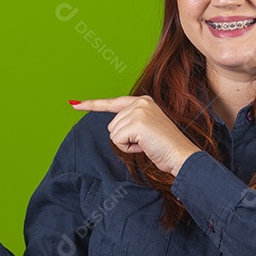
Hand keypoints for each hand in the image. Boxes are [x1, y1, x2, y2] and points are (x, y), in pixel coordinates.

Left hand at [71, 96, 200, 175]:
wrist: (180, 155)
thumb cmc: (164, 147)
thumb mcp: (146, 129)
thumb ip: (130, 122)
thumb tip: (112, 128)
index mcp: (143, 101)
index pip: (112, 103)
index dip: (92, 105)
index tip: (74, 104)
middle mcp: (141, 102)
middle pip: (112, 124)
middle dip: (124, 137)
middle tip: (145, 141)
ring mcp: (139, 111)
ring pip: (113, 132)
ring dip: (127, 144)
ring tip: (146, 143)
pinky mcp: (136, 122)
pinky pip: (117, 140)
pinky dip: (128, 148)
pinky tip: (144, 146)